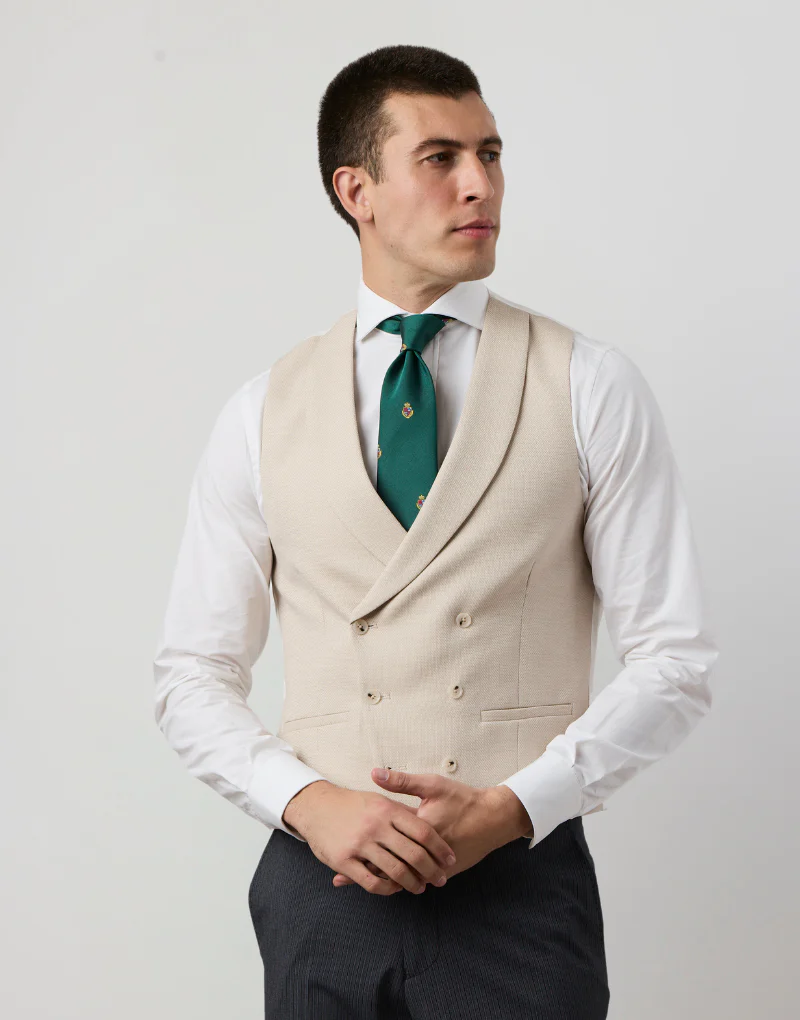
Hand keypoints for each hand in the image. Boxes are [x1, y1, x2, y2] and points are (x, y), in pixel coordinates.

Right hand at [281, 780, 457, 895]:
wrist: (316, 806)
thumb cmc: (351, 804)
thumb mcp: (379, 801)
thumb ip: (402, 812)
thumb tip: (429, 824)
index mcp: (387, 809)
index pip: (423, 832)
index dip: (440, 849)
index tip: (450, 860)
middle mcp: (376, 826)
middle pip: (413, 853)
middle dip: (432, 870)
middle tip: (441, 880)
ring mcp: (360, 844)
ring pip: (395, 871)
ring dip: (412, 883)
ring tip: (420, 888)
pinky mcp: (344, 861)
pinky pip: (372, 882)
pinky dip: (387, 889)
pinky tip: (394, 889)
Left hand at [330, 769, 531, 888]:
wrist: (493, 819)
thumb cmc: (462, 799)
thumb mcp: (432, 785)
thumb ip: (402, 781)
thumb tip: (374, 773)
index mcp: (417, 829)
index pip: (384, 845)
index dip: (361, 850)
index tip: (339, 851)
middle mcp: (424, 853)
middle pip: (389, 867)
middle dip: (364, 873)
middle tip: (340, 877)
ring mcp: (434, 866)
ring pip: (402, 879)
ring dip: (380, 880)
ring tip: (357, 882)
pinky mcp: (443, 872)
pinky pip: (417, 880)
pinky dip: (400, 882)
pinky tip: (387, 883)